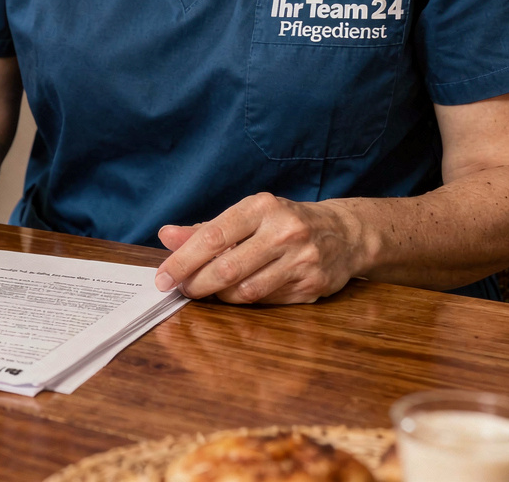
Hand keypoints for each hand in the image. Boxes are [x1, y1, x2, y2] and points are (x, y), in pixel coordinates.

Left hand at [154, 193, 367, 304]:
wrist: (345, 234)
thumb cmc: (284, 222)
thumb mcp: (248, 215)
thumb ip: (205, 229)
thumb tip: (166, 236)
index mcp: (262, 207)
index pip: (213, 236)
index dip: (183, 260)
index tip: (163, 277)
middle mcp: (284, 232)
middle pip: (227, 268)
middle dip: (195, 283)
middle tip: (180, 289)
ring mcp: (302, 260)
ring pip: (245, 291)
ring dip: (218, 295)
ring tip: (207, 290)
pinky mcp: (312, 286)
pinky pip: (266, 302)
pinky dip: (245, 301)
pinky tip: (237, 292)